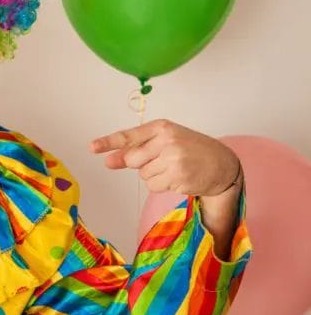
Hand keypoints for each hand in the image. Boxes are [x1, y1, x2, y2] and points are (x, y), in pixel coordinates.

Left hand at [90, 119, 241, 195]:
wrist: (223, 164)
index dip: (108, 142)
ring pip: (143, 175)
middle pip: (132, 159)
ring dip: (154, 176)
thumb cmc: (190, 150)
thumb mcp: (166, 141)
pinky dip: (162, 185)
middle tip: (163, 160)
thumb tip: (109, 161)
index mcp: (162, 127)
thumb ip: (137, 149)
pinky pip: (153, 186)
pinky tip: (178, 178)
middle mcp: (167, 141)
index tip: (92, 147)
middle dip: (141, 164)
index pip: (130, 135)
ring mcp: (173, 160)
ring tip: (174, 168)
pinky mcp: (178, 177)